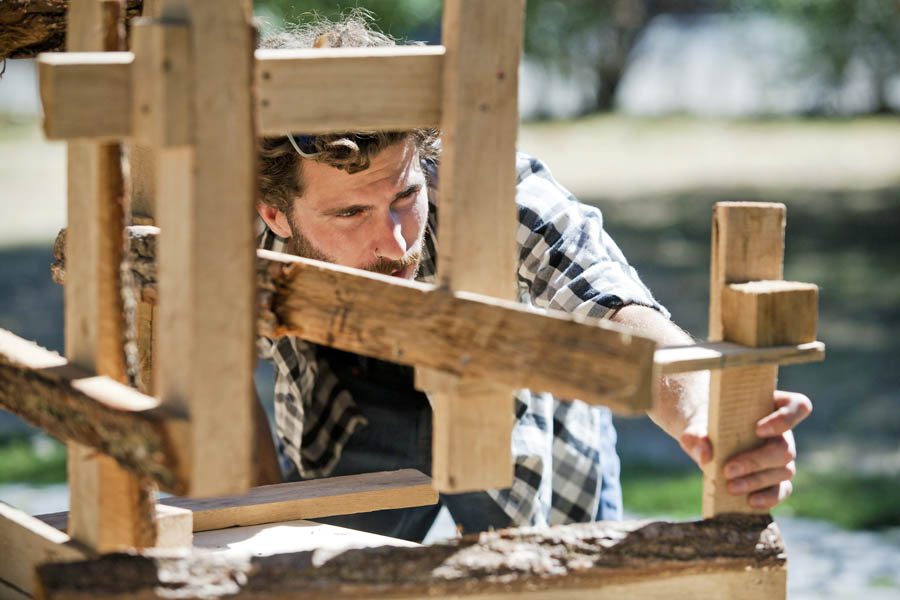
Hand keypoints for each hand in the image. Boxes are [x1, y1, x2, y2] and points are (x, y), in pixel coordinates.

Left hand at [679, 390, 811, 508]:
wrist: (704, 437)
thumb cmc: (705, 424)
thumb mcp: (695, 424)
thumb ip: (696, 435)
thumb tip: (705, 455)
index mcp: (770, 406)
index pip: (797, 406)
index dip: (786, 418)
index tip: (757, 429)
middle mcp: (782, 432)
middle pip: (785, 448)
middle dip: (757, 462)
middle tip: (728, 470)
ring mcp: (781, 456)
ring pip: (784, 471)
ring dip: (756, 481)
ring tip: (730, 486)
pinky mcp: (776, 478)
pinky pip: (783, 489)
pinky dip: (769, 497)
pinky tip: (751, 501)